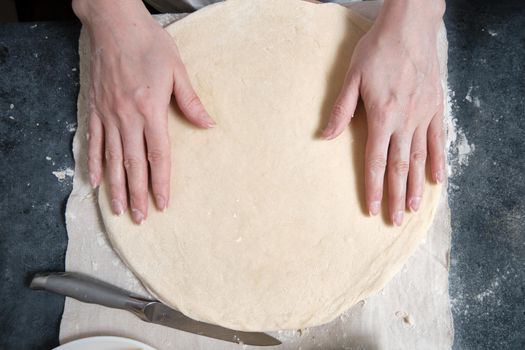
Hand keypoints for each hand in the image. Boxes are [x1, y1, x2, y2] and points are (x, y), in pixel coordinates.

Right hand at [73, 0, 213, 223]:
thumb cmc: (149, 44)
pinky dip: (94, 163)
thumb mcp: (177, 70)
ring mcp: (108, 114)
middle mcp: (127, 117)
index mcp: (150, 110)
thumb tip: (209, 124)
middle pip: (133, 164)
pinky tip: (95, 181)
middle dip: (138, 194)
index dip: (161, 182)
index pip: (157, 155)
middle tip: (140, 218)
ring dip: (116, 187)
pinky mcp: (95, 108)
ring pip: (111, 159)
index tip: (163, 204)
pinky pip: (93, 141)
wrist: (115, 24)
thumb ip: (191, 102)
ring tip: (118, 210)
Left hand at [322, 0, 445, 225]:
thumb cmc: (378, 49)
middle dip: (395, 196)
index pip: (375, 161)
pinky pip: (438, 139)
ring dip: (415, 185)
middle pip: (399, 166)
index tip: (371, 209)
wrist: (410, 25)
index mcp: (382, 116)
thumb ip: (341, 109)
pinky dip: (438, 160)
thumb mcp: (352, 77)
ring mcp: (424, 115)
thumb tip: (325, 136)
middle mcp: (405, 121)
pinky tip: (436, 179)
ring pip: (420, 158)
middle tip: (394, 220)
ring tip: (412, 208)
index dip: (372, 187)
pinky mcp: (436, 107)